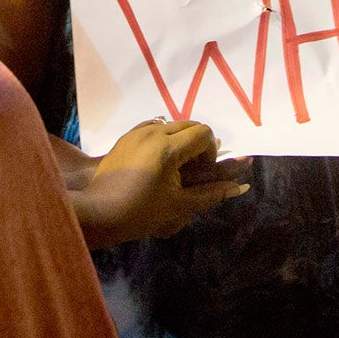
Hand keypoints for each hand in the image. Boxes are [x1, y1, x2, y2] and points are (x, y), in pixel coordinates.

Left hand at [77, 120, 249, 249]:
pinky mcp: (126, 136)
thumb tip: (239, 188)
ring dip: (181, 141)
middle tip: (191, 172)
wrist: (99, 213)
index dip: (210, 153)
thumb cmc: (141, 212)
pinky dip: (163, 139)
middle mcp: (153, 131)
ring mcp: (137, 132)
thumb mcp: (180, 205)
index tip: (202, 174)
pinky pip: (153, 128)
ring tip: (174, 168)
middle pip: (189, 125)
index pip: (203, 134)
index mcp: (168, 147)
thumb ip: (211, 193)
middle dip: (198, 145)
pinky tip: (157, 162)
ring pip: (171, 125)